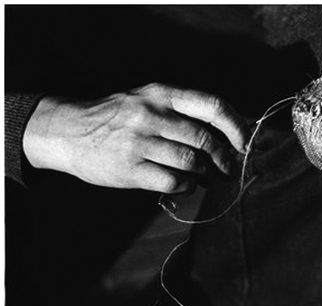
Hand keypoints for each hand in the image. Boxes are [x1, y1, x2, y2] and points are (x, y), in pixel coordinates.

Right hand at [23, 83, 249, 192]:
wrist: (69, 131)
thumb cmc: (118, 116)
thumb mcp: (149, 99)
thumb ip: (185, 111)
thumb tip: (230, 132)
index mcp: (162, 94)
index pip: (212, 105)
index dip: (236, 126)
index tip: (245, 143)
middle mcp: (152, 115)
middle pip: (205, 139)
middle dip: (224, 158)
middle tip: (228, 169)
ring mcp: (139, 142)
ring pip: (191, 162)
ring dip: (206, 174)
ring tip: (204, 176)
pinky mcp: (129, 169)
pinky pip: (174, 181)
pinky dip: (188, 186)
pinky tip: (186, 184)